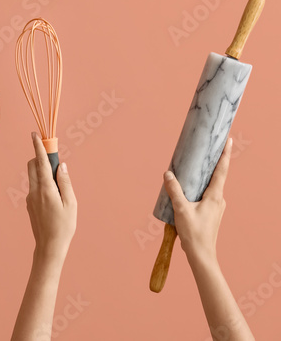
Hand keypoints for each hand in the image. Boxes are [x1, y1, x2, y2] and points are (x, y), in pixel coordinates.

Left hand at [26, 133, 75, 261]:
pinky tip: (55, 198)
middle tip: (56, 163)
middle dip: (41, 158)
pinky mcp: (29, 204)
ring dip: (43, 172)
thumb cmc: (64, 226)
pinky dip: (43, 184)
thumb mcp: (71, 204)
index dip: (38, 147)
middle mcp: (34, 191)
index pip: (40, 162)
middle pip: (33, 166)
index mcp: (45, 189)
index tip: (34, 135)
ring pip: (33, 176)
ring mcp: (30, 197)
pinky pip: (35, 187)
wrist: (49, 246)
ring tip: (60, 187)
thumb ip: (65, 182)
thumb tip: (62, 166)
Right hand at [164, 137, 231, 263]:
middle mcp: (218, 199)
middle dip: (212, 161)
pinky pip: (205, 193)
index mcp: (215, 196)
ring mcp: (216, 206)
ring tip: (193, 165)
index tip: (227, 140)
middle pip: (217, 175)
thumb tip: (168, 173)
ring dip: (203, 175)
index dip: (224, 154)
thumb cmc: (194, 233)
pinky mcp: (210, 212)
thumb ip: (174, 190)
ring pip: (210, 185)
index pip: (221, 170)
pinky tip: (188, 187)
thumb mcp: (181, 209)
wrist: (202, 254)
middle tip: (207, 147)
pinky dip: (198, 186)